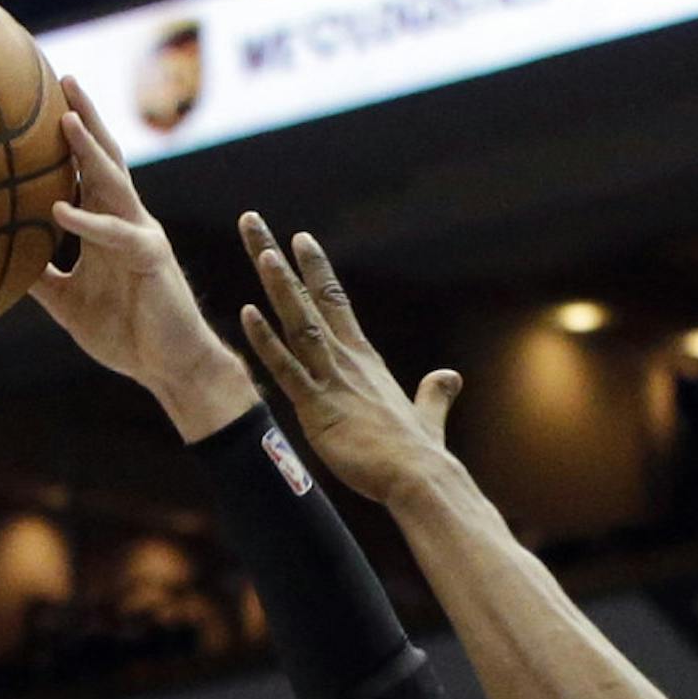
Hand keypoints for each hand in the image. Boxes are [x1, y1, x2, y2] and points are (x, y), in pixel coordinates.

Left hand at [34, 81, 248, 437]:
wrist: (170, 369)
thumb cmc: (125, 336)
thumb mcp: (67, 303)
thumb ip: (38, 276)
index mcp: (106, 225)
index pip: (87, 170)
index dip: (67, 138)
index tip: (40, 100)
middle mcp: (126, 220)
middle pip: (106, 157)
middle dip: (86, 117)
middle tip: (62, 77)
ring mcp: (142, 234)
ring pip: (116, 182)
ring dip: (91, 150)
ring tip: (66, 119)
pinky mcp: (152, 259)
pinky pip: (116, 235)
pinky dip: (88, 222)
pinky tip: (59, 208)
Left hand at [239, 217, 461, 506]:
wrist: (420, 479)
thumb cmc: (420, 455)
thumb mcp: (426, 416)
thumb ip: (434, 394)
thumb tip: (450, 377)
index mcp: (365, 360)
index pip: (335, 302)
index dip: (316, 269)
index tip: (299, 239)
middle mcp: (346, 360)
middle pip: (308, 297)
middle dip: (277, 257)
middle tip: (252, 220)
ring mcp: (332, 381)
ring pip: (299, 323)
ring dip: (278, 285)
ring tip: (258, 249)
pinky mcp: (319, 409)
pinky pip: (288, 370)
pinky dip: (267, 342)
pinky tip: (248, 313)